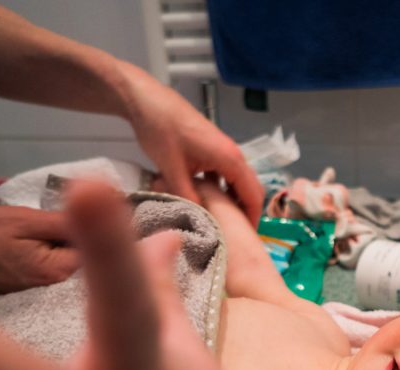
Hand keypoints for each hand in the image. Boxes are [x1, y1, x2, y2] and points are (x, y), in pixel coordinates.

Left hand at [121, 69, 263, 226]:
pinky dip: (222, 191)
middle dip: (246, 213)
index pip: (253, 195)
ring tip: (221, 224)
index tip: (246, 240)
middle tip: (235, 237)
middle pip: (250, 189)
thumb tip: (200, 220)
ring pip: (236, 182)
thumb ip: (188, 196)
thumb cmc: (160, 130)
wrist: (145, 100)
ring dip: (233, 202)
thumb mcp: (172, 169)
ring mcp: (222, 150)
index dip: (253, 219)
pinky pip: (224, 175)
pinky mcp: (211, 150)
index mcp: (230, 158)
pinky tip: (206, 203)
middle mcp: (232, 154)